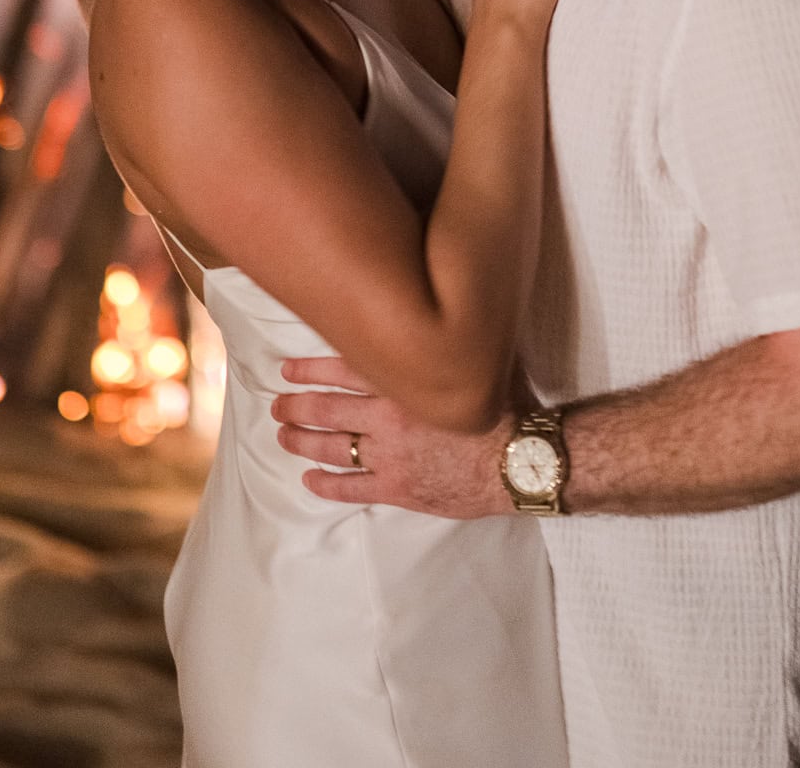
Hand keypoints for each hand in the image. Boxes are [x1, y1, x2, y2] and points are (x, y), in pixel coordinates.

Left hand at [272, 357, 512, 518]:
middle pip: (327, 408)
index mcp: (403, 381)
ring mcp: (390, 455)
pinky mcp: (398, 488)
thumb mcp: (475, 359)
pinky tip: (310, 480)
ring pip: (330, 447)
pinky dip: (326, 484)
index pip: (342, 368)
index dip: (311, 369)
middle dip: (297, 405)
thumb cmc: (505, 404)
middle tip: (278, 405)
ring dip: (302, 441)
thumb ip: (446, 343)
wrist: (520, 459)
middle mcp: (388, 415)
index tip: (289, 369)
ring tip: (283, 437)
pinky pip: (352, 488)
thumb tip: (443, 311)